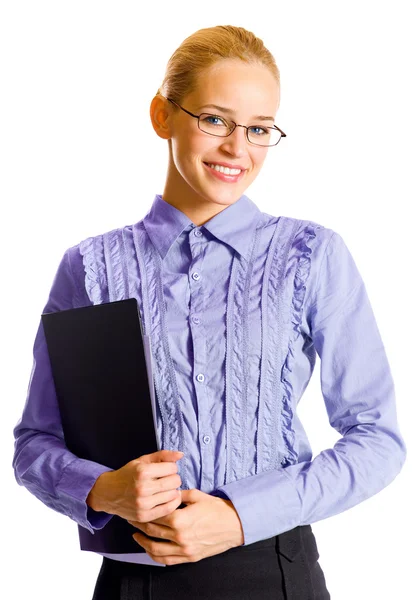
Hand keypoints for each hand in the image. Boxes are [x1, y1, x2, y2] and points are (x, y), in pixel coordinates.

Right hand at [86, 450, 183, 521]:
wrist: (108, 493)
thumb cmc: (128, 474)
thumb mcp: (142, 461)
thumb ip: (163, 455)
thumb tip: (181, 454)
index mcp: (142, 471)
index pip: (172, 468)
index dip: (171, 467)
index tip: (166, 470)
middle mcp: (142, 488)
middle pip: (175, 481)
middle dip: (174, 478)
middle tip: (166, 479)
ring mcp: (143, 504)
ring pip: (174, 495)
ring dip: (173, 490)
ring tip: (165, 489)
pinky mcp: (144, 516)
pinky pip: (169, 509)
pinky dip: (172, 503)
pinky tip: (167, 498)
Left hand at [127, 488, 244, 564]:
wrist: (235, 525)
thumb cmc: (217, 509)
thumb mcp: (197, 496)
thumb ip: (179, 495)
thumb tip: (167, 492)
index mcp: (180, 519)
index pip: (155, 516)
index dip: (145, 512)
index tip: (138, 508)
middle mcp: (180, 537)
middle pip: (152, 532)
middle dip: (140, 525)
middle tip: (132, 519)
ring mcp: (184, 550)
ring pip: (156, 550)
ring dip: (143, 543)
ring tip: (136, 536)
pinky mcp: (189, 558)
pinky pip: (166, 560)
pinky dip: (155, 556)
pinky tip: (150, 549)